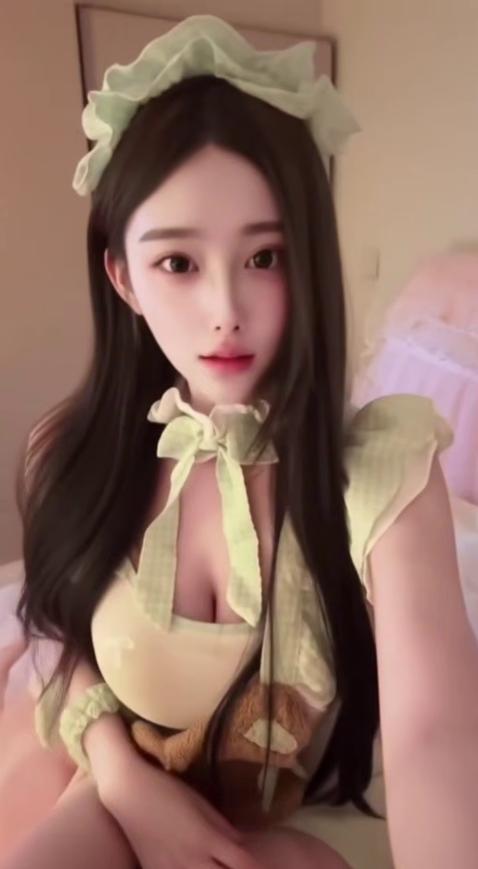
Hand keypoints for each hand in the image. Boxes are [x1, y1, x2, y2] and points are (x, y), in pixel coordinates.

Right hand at [100, 752, 262, 868]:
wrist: (128, 792)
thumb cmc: (168, 790)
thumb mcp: (201, 804)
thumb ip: (223, 828)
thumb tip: (242, 846)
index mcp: (208, 840)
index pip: (243, 864)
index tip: (265, 867)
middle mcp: (192, 861)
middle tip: (238, 866)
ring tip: (217, 866)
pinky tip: (196, 867)